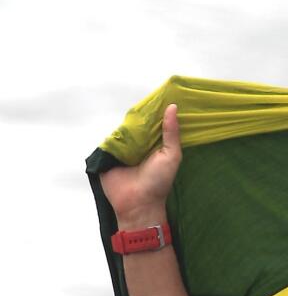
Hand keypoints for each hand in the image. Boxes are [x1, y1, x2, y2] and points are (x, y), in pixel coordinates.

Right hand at [100, 104, 181, 225]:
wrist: (138, 203)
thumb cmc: (159, 181)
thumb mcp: (171, 155)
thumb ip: (171, 133)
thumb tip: (172, 107)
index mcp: (155, 144)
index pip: (154, 123)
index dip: (156, 111)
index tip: (160, 92)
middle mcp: (139, 145)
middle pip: (136, 125)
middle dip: (139, 115)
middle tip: (144, 96)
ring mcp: (122, 150)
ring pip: (121, 131)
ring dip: (124, 125)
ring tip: (131, 111)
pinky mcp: (107, 156)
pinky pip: (107, 142)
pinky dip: (110, 136)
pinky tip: (115, 127)